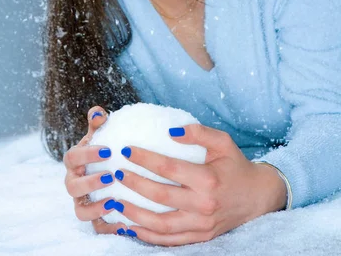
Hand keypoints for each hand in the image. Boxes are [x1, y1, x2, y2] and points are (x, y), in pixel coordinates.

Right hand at [63, 106, 129, 236]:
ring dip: (94, 208)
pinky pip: (98, 228)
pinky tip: (126, 225)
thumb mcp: (102, 134)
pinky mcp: (95, 219)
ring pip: (80, 211)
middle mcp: (74, 183)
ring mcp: (82, 202)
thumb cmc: (105, 149)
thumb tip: (98, 112)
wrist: (110, 168)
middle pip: (72, 186)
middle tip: (110, 177)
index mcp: (75, 162)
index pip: (72, 157)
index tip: (107, 151)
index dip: (87, 155)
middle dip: (89, 183)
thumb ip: (99, 123)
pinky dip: (109, 229)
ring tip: (113, 202)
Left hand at [112, 124, 286, 245]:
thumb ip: (199, 132)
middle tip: (116, 172)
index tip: (126, 150)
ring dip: (134, 214)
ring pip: (160, 225)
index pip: (169, 168)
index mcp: (208, 180)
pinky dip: (147, 236)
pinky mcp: (199, 238)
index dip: (145, 159)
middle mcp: (203, 205)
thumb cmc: (235, 164)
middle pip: (160, 197)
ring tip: (115, 201)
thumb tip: (171, 130)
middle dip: (134, 184)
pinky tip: (130, 226)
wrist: (257, 197)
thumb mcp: (223, 142)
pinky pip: (169, 241)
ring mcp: (201, 225)